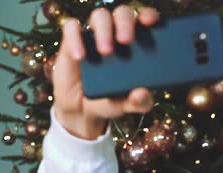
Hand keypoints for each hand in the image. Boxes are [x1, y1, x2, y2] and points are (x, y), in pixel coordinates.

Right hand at [53, 5, 159, 138]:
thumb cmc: (109, 100)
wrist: (81, 109)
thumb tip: (143, 94)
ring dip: (104, 29)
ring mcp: (94, 35)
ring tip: (105, 52)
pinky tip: (80, 56)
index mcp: (136, 44)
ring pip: (100, 15)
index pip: (145, 20)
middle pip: (122, 13)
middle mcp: (116, 34)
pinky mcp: (73, 40)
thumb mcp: (126, 104)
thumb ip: (139, 102)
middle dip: (125, 23)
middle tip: (126, 41)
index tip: (150, 22)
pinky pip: (72, 27)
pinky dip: (75, 38)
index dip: (149, 15)